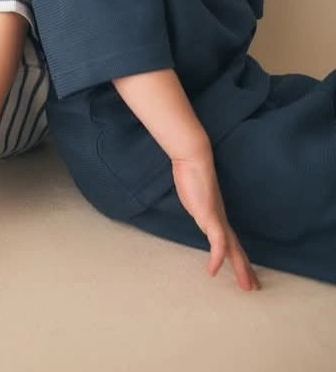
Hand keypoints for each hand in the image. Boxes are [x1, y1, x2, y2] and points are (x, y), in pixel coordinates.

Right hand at [172, 157, 259, 290]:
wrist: (193, 159)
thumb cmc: (192, 174)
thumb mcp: (194, 197)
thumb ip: (198, 207)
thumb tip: (197, 210)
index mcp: (217, 217)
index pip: (231, 243)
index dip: (239, 259)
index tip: (246, 274)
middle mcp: (220, 220)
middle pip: (236, 249)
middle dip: (245, 269)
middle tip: (254, 288)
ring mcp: (216, 219)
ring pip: (231, 249)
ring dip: (240, 267)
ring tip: (246, 285)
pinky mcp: (209, 216)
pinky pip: (216, 242)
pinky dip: (216, 257)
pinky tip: (212, 270)